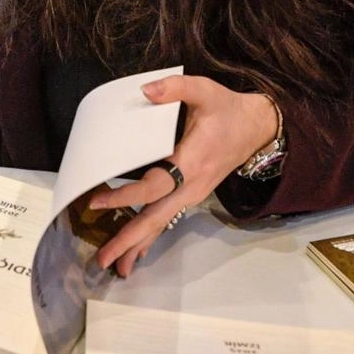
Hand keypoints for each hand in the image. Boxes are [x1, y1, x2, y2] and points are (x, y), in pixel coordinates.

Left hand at [88, 75, 278, 276]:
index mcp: (192, 162)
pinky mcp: (191, 195)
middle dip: (128, 239)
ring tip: (115, 265)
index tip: (97, 201)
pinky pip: (167, 219)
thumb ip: (174, 88)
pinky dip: (150, 237)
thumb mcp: (205, 90)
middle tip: (102, 259)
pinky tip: (136, 253)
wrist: (257, 128)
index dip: (125, 195)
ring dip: (138, 244)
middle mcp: (192, 185)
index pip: (154, 185)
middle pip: (156, 217)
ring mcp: (192, 194)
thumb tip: (145, 90)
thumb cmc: (228, 110)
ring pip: (161, 223)